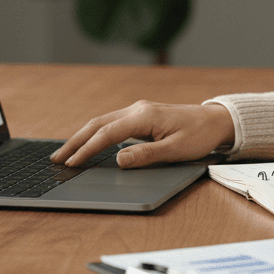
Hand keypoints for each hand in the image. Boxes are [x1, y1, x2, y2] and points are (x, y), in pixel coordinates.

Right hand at [50, 101, 235, 168]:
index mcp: (144, 116)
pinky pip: (111, 123)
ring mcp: (138, 111)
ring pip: (102, 122)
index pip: (106, 134)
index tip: (71, 163)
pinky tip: (88, 143)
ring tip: (66, 153)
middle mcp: (137, 110)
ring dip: (83, 137)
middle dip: (75, 141)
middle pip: (97, 124)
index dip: (86, 149)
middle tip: (57, 159)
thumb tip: (118, 159)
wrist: (216, 120)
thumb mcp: (175, 150)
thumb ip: (146, 155)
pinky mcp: (141, 116)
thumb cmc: (199, 136)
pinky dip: (95, 133)